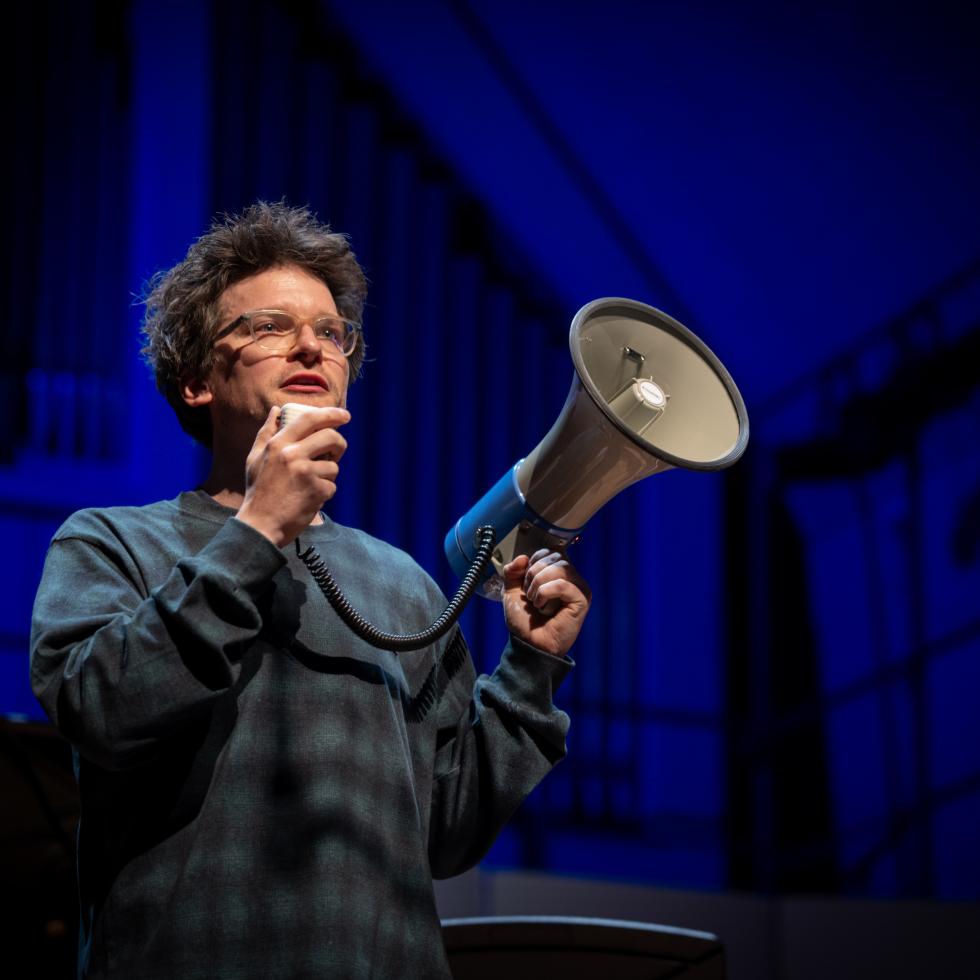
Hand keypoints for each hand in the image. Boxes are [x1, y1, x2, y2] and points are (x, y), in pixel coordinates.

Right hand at [235, 405, 349, 546]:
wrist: (260, 525)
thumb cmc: (258, 491)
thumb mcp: (255, 458)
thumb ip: (266, 433)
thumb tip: (277, 410)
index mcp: (277, 444)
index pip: (309, 418)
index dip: (331, 414)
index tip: (344, 415)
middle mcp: (292, 454)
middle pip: (331, 437)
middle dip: (340, 444)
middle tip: (337, 451)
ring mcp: (306, 473)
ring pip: (333, 466)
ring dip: (327, 475)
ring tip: (309, 485)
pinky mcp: (317, 491)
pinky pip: (332, 486)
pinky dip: (324, 493)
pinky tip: (309, 499)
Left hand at [502, 549, 590, 656]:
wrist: (529, 643)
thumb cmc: (525, 621)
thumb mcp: (511, 591)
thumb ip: (512, 571)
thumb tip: (522, 558)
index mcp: (557, 574)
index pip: (548, 552)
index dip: (532, 564)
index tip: (526, 584)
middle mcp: (570, 578)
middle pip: (553, 557)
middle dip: (534, 575)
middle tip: (530, 596)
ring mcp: (578, 588)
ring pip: (560, 568)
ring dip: (539, 584)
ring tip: (535, 601)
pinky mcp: (582, 599)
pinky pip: (562, 584)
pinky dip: (546, 593)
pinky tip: (542, 606)